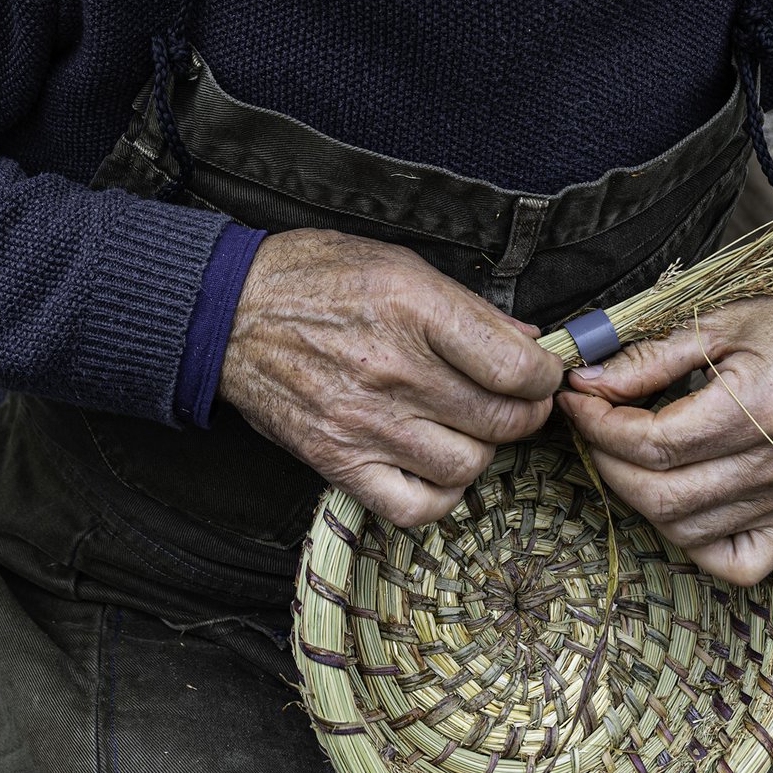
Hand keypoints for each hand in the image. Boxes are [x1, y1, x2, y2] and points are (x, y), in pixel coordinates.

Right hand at [218, 229, 562, 525]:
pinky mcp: (337, 461)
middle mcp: (392, 370)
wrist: (227, 314)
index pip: (514, 367)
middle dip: (525, 414)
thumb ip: (469, 308)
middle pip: (500, 420)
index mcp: (414, 308)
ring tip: (469, 429)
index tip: (541, 375)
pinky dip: (441, 495)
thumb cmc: (317, 279)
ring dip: (483, 451)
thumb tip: (528, 341)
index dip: (544, 377)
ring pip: (467, 465)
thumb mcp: (399, 265)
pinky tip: (438, 467)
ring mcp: (363, 422)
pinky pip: (415, 507)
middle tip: (517, 403)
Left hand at [557, 265, 772, 585]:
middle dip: (607, 461)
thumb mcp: (718, 322)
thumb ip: (649, 359)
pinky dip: (695, 542)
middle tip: (591, 425)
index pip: (654, 443)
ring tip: (624, 453)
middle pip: (662, 494)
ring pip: (687, 529)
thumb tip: (588, 384)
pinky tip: (677, 501)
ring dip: (638, 496)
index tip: (577, 401)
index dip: (600, 426)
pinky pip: (737, 561)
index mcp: (761, 407)